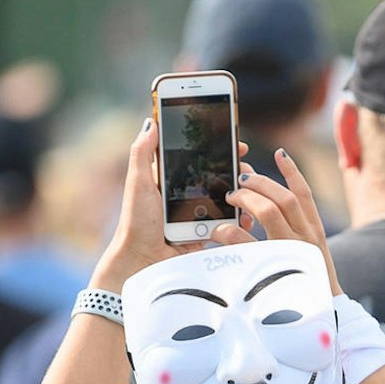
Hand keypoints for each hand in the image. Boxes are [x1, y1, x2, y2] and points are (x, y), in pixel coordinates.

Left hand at [89, 118, 251, 292]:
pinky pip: (227, 225)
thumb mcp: (138, 183)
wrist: (142, 261)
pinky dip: (239, 221)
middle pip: (219, 178)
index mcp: (172, 180)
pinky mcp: (205, 235)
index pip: (201, 158)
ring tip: (249, 194)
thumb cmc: (136, 222)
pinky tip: (246, 217)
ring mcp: (198, 216)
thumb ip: (143, 152)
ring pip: (227, 201)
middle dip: (237, 173)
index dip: (220, 150)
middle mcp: (187, 196)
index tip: (238, 144)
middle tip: (246, 172)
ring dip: (243, 196)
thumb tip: (151, 121)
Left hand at [218, 149, 342, 296]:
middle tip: (241, 179)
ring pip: (269, 212)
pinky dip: (232, 233)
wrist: (321, 318)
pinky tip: (220, 230)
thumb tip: (268, 213)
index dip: (291, 172)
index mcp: (315, 233)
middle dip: (261, 183)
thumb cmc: (308, 287)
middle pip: (285, 197)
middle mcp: (307, 239)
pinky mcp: (273, 267)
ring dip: (248, 199)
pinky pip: (249, 243)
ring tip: (231, 197)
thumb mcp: (308, 257)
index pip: (305, 195)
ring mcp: (292, 252)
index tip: (279, 154)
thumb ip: (294, 235)